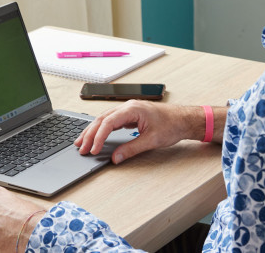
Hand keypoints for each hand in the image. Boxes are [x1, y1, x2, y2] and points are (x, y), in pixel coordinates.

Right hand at [75, 100, 200, 163]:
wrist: (184, 119)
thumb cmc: (172, 125)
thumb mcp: (151, 140)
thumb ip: (131, 149)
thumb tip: (115, 158)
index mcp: (132, 109)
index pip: (108, 122)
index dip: (98, 136)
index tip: (93, 149)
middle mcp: (127, 106)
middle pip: (102, 119)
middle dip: (89, 134)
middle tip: (81, 148)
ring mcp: (128, 109)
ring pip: (104, 119)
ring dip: (92, 131)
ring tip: (81, 142)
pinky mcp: (129, 114)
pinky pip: (110, 120)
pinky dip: (101, 129)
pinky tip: (95, 136)